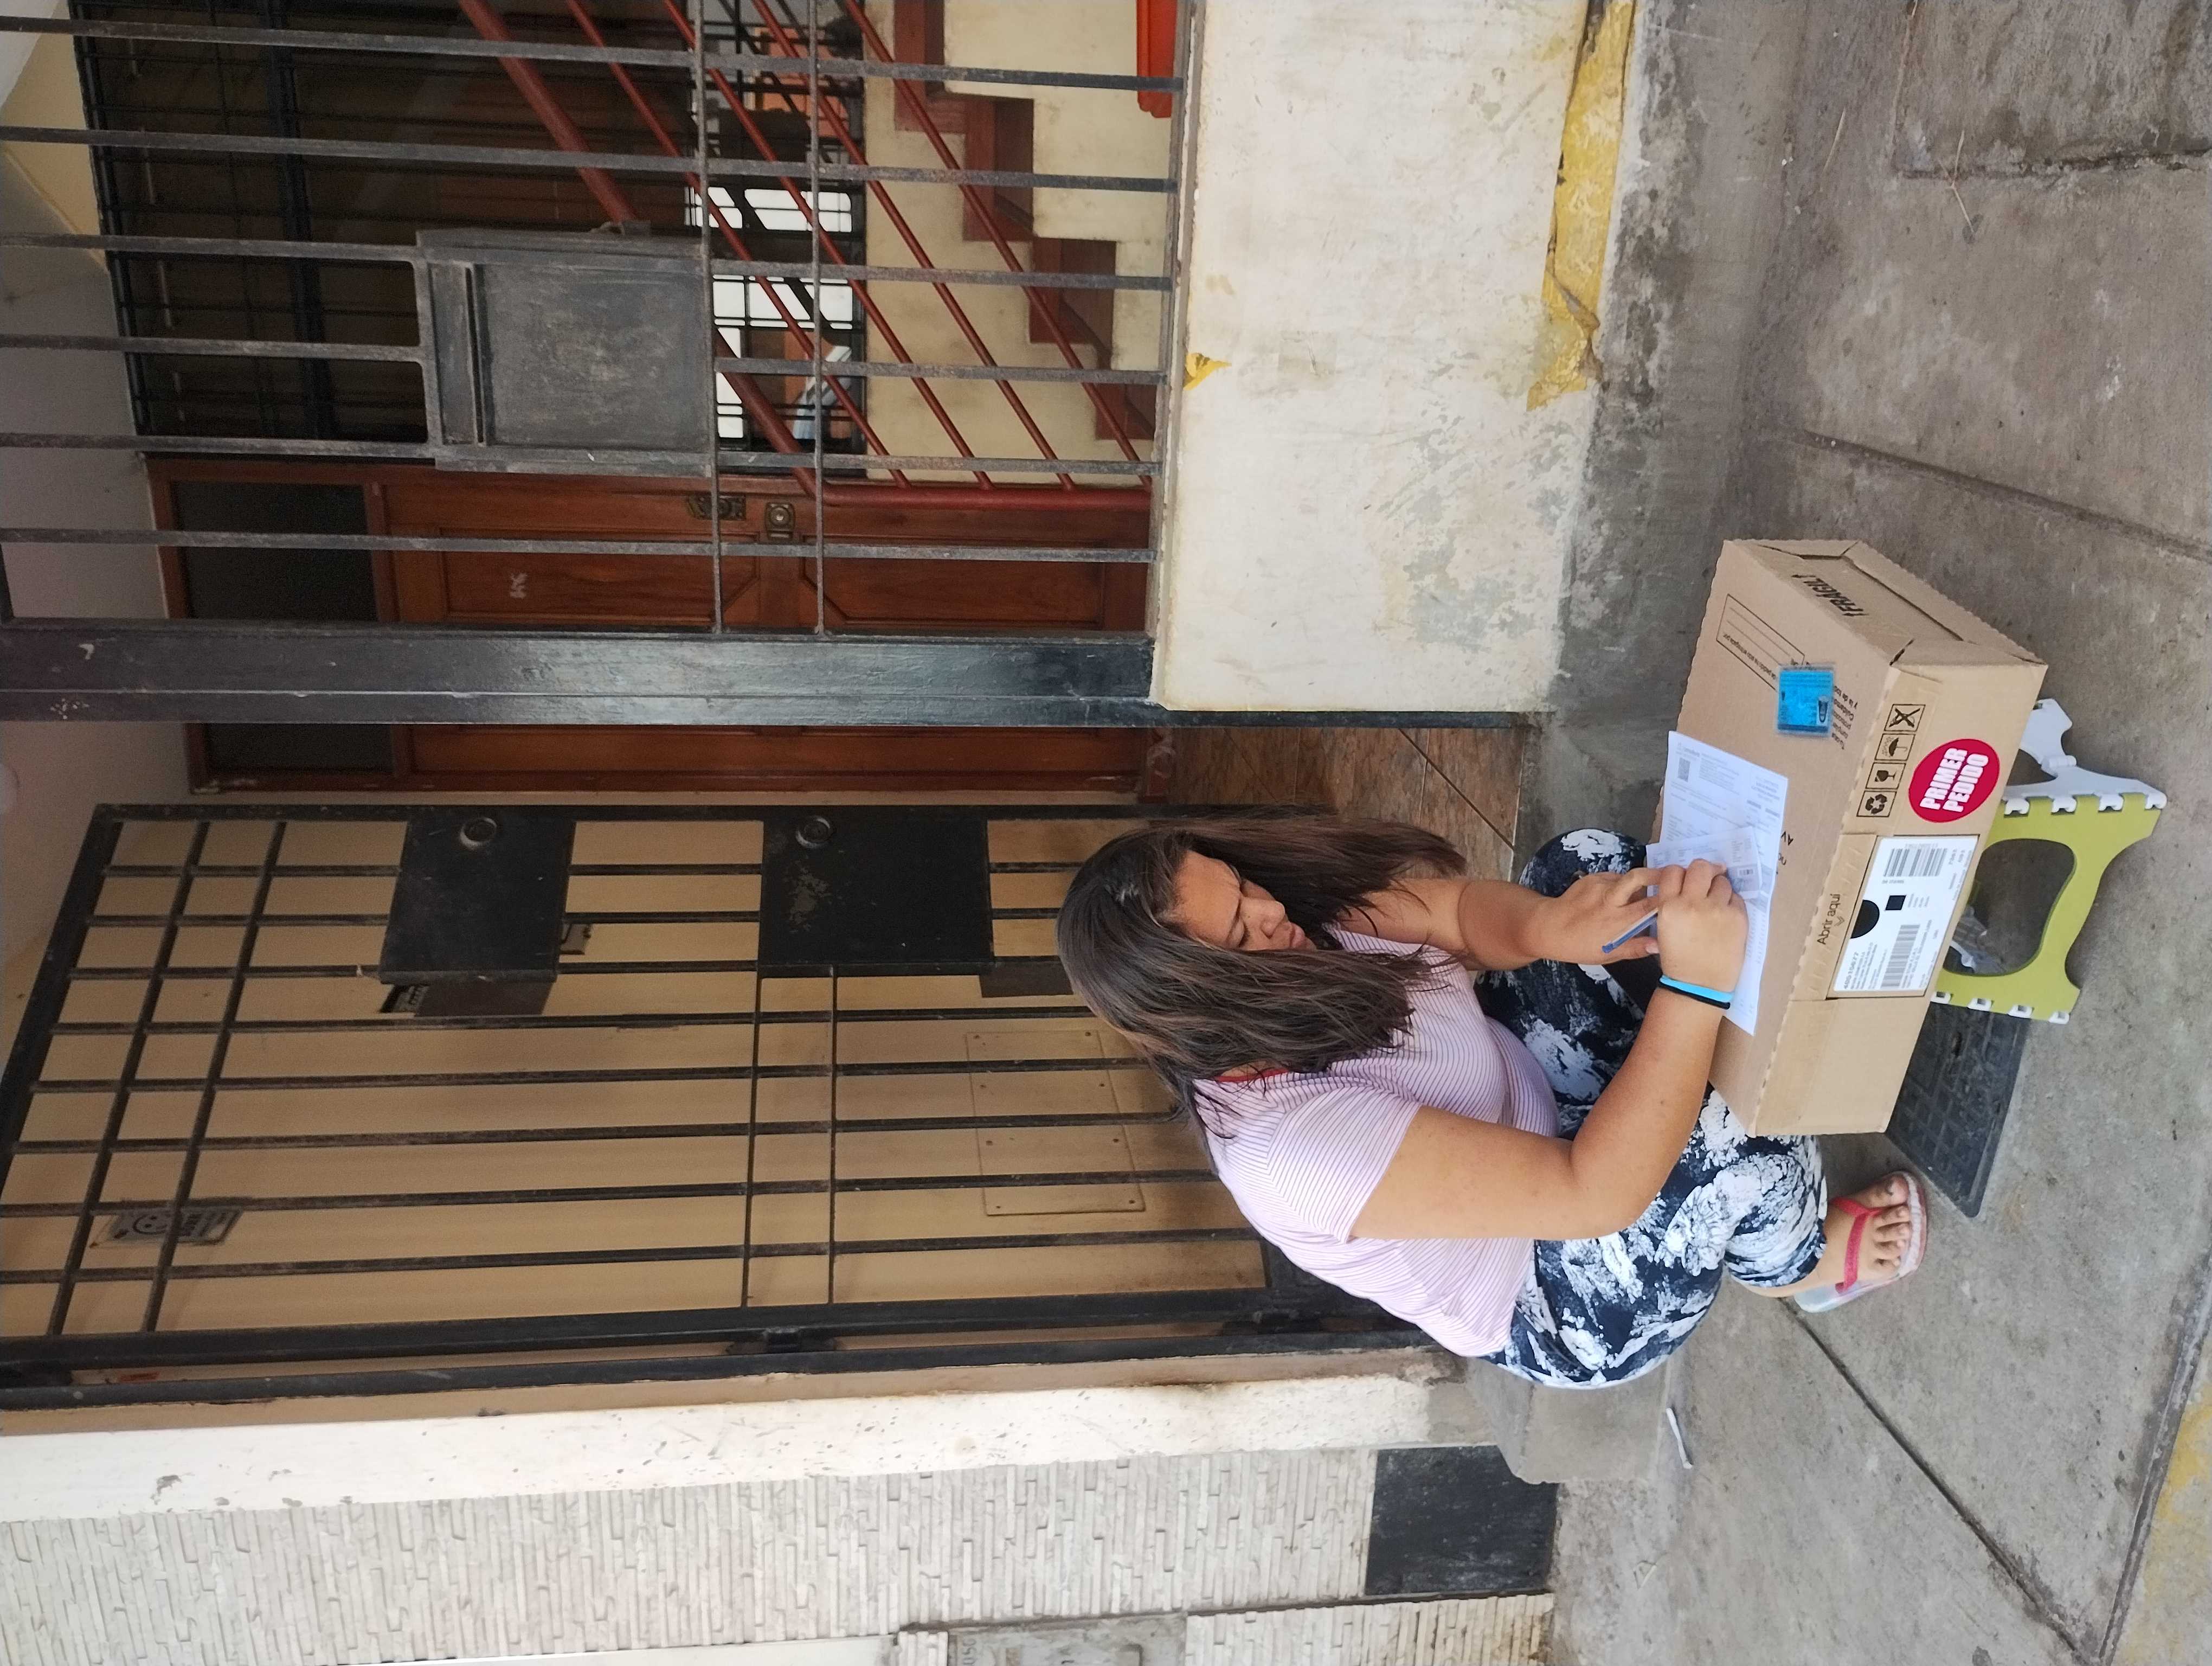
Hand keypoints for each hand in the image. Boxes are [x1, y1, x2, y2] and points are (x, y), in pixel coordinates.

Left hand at [1531, 869, 1665, 964]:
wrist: (1548, 928)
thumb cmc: (1580, 945)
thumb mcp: (1608, 954)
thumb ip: (1635, 949)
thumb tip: (1659, 945)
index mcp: (1617, 921)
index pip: (1649, 905)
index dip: (1666, 899)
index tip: (1678, 898)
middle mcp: (1609, 900)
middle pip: (1638, 877)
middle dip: (1657, 874)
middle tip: (1671, 876)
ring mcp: (1599, 886)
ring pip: (1627, 878)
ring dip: (1637, 884)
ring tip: (1637, 896)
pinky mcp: (1591, 878)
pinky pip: (1614, 878)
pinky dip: (1620, 885)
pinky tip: (1616, 897)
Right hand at [1653, 860, 1747, 990]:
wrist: (1698, 985)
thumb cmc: (1678, 959)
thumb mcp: (1664, 927)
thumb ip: (1672, 903)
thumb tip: (1688, 884)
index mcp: (1669, 907)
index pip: (1673, 871)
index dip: (1680, 873)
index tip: (1686, 881)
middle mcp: (1692, 903)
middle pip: (1700, 867)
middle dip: (1704, 871)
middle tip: (1706, 881)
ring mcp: (1717, 909)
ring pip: (1722, 881)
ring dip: (1719, 888)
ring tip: (1717, 904)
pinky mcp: (1738, 917)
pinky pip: (1737, 898)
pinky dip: (1732, 904)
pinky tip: (1727, 917)